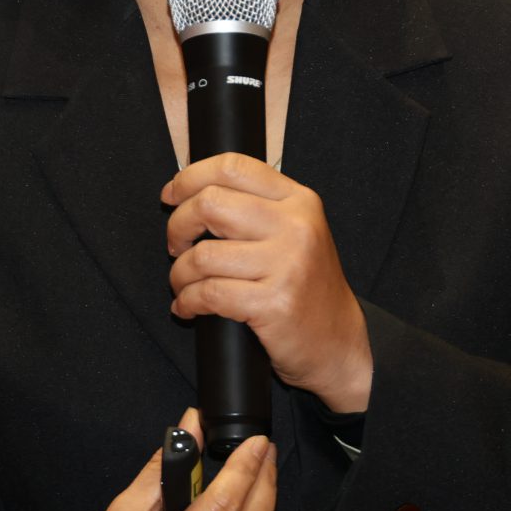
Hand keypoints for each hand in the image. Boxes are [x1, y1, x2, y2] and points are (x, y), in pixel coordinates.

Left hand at [163, 154, 373, 414]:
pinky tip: (188, 308)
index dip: (190, 177)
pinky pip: (208, 294)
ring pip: (202, 255)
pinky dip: (187, 302)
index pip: (233, 167)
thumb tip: (191, 193)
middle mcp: (296, 226)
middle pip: (210, 204)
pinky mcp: (274, 303)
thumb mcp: (296, 233)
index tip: (171, 195)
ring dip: (179, 274)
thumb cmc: (307, 287)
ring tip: (183, 285)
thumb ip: (257, 208)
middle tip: (176, 247)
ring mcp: (287, 265)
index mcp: (299, 201)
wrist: (340, 342)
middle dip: (178, 226)